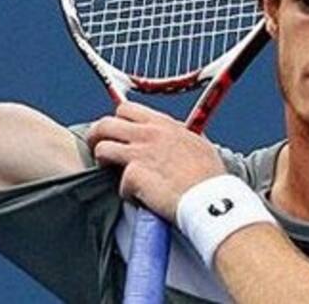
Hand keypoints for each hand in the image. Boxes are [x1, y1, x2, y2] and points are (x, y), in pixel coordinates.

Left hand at [87, 102, 226, 221]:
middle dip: (97, 136)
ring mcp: (140, 153)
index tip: (117, 133)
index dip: (117, 121)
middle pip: (106, 124)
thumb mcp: (197, 144)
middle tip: (98, 149)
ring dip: (103, 161)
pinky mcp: (134, 175)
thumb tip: (173, 137)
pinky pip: (118, 183)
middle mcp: (149, 134)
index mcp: (164, 124)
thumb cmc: (209, 176)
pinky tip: (139, 198)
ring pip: (102, 149)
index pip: (127, 109)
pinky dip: (126, 193)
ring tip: (110, 173)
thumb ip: (179, 136)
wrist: (212, 199)